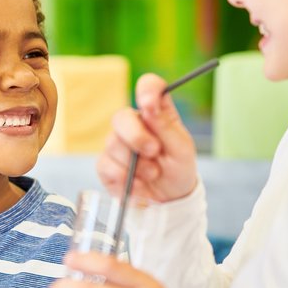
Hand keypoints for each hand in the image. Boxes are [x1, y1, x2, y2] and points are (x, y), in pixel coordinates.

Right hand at [98, 73, 197, 202]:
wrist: (169, 200)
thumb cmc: (178, 169)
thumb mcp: (182, 149)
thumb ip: (166, 127)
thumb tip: (149, 107)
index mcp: (156, 113)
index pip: (148, 87)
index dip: (147, 90)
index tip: (149, 105)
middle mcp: (133, 124)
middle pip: (121, 117)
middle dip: (136, 136)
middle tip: (154, 152)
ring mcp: (116, 144)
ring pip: (112, 144)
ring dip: (136, 164)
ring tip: (154, 174)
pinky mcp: (106, 165)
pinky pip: (106, 165)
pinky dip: (125, 178)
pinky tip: (139, 184)